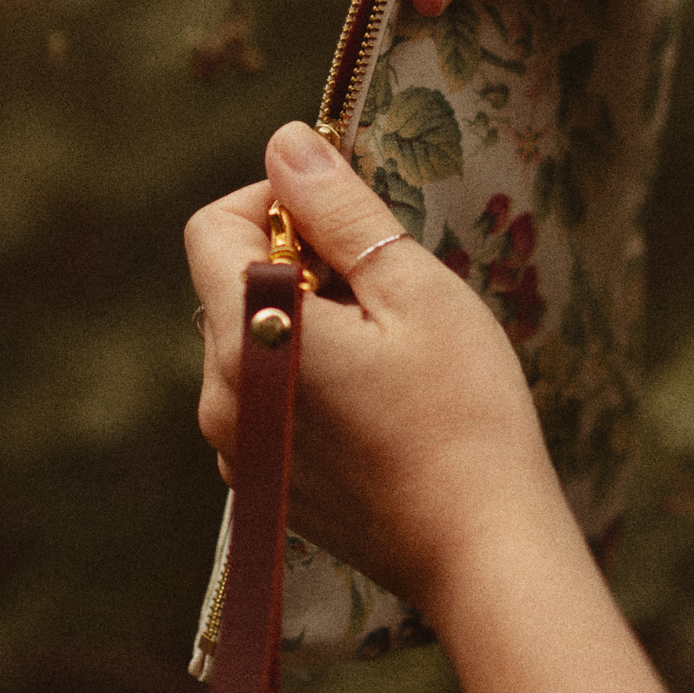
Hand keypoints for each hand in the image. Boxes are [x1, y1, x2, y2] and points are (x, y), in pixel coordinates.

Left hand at [184, 120, 561, 609]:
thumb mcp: (411, 289)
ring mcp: (238, 447)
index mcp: (248, 338)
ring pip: (247, 341)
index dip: (273, 201)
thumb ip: (339, 212)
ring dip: (301, 318)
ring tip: (386, 344)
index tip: (342, 214)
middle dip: (294, 260)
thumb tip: (285, 142)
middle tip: (381, 281)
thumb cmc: (461, 411)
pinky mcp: (264, 482)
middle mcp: (219, 395)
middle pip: (228, 284)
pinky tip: (376, 398)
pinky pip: (262, 396)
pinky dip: (304, 374)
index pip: (211, 229)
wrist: (482, 550)